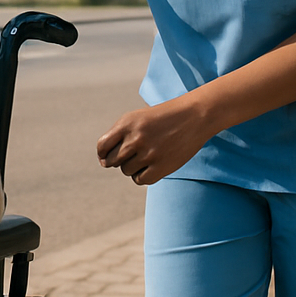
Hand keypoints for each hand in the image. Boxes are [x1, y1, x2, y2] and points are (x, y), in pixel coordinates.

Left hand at [96, 94, 213, 185]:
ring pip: (126, 170)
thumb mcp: (137, 119)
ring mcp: (148, 154)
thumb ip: (118, 136)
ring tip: (146, 155)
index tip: (108, 156)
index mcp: (126, 124)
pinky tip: (151, 166)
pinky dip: (142, 176)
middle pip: (112, 161)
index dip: (103, 154)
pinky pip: (140, 180)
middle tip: (134, 153)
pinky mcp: (161, 167)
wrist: (193, 116)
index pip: (102, 146)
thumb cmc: (161, 118)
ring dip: (132, 167)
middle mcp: (135, 138)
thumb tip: (103, 162)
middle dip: (118, 160)